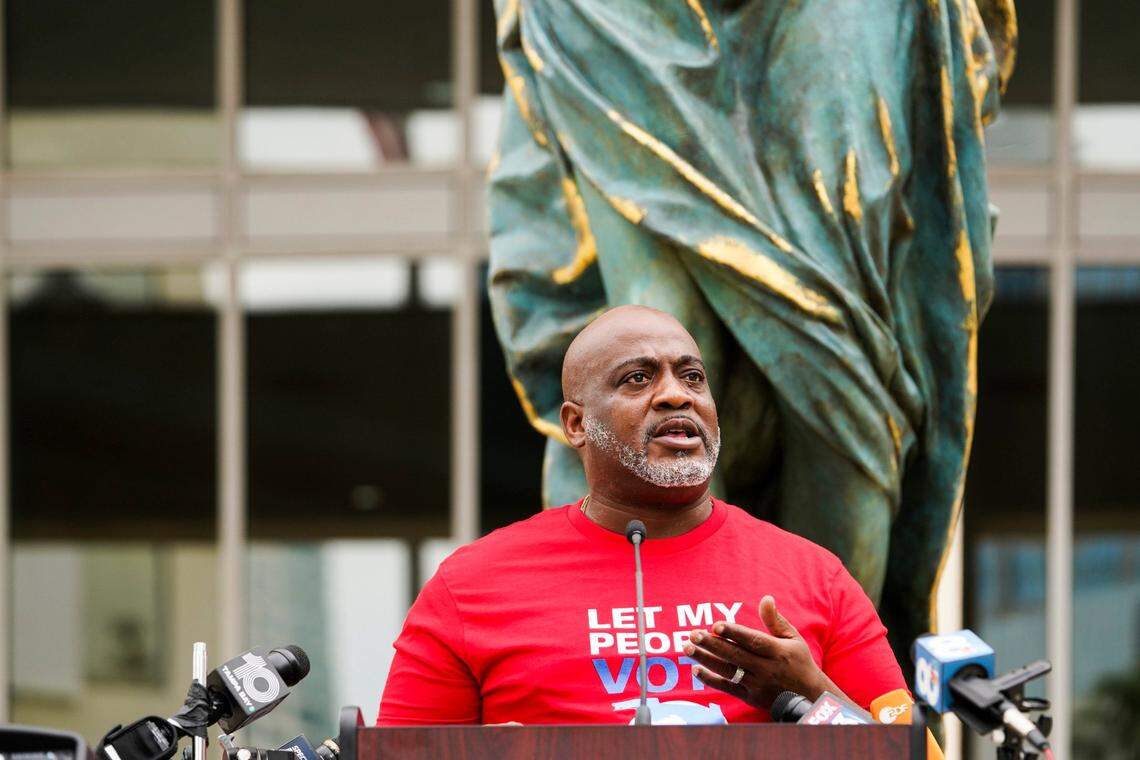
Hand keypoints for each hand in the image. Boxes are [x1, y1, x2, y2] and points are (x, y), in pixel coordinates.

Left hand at [682, 595, 840, 709]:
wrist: (809, 697)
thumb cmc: (798, 662)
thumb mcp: (793, 639)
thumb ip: (775, 620)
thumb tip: (766, 598)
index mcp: (777, 651)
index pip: (752, 641)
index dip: (733, 633)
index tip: (715, 625)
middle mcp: (766, 669)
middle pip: (735, 655)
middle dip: (712, 644)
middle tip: (692, 634)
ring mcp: (757, 684)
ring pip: (728, 671)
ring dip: (705, 659)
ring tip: (687, 648)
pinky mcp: (751, 697)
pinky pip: (728, 687)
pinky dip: (710, 679)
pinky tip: (695, 669)